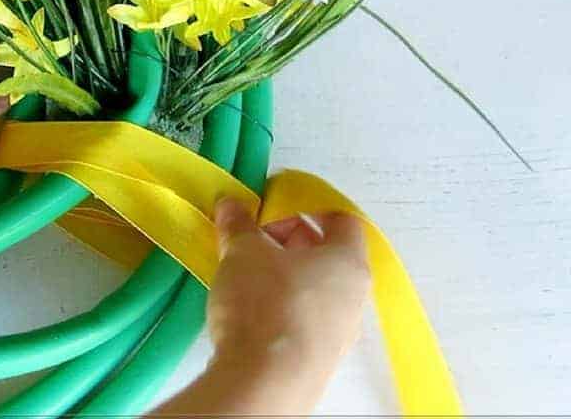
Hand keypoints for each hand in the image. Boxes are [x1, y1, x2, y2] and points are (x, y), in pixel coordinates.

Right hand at [204, 198, 371, 413]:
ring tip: (242, 269)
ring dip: (278, 271)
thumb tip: (232, 204)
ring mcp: (339, 330)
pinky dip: (278, 302)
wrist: (262, 383)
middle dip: (285, 237)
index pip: (340, 218)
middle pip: (324, 251)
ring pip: (311, 285)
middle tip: (250, 235)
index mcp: (348, 261)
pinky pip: (301, 315)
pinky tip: (246, 305)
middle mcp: (354, 296)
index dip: (307, 204)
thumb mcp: (243, 250)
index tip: (275, 203)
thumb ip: (238, 223)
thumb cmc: (264, 304)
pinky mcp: (317, 357)